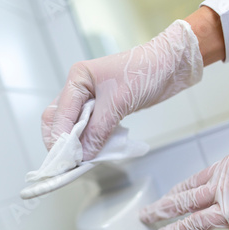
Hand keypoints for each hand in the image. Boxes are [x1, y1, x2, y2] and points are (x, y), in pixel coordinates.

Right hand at [41, 19, 202, 160]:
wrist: (170, 66)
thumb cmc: (145, 72)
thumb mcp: (118, 103)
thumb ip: (98, 130)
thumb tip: (84, 155)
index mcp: (77, 79)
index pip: (58, 114)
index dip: (59, 139)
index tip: (64, 160)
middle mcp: (79, 88)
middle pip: (58, 120)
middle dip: (61, 142)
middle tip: (68, 163)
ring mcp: (89, 99)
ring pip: (73, 126)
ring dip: (76, 143)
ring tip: (81, 161)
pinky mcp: (102, 108)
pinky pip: (88, 128)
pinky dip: (89, 141)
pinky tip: (93, 152)